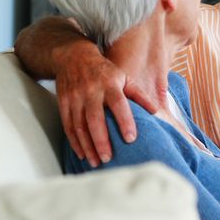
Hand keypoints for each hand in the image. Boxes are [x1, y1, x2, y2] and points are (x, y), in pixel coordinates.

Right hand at [55, 46, 156, 166]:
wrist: (73, 57)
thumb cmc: (103, 71)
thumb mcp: (123, 77)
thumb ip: (138, 95)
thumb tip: (156, 112)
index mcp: (109, 84)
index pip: (118, 103)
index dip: (124, 120)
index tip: (130, 138)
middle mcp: (91, 91)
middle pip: (94, 118)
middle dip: (101, 140)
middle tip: (108, 158)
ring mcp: (75, 97)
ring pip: (79, 125)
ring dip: (87, 146)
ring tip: (96, 162)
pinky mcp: (64, 103)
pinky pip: (68, 125)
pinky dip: (74, 142)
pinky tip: (82, 154)